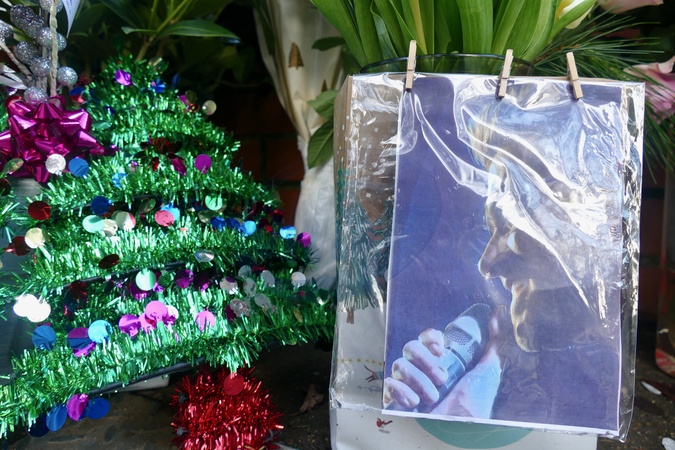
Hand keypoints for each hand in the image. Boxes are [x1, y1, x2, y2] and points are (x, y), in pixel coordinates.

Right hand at [384, 305, 508, 416]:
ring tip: (432, 397)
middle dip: (425, 362)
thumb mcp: (489, 369)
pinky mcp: (398, 398)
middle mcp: (422, 368)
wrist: (462, 428)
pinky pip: (388, 385)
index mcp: (440, 360)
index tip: (442, 350)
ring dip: (417, 380)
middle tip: (442, 379)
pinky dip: (401, 392)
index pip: (425, 337)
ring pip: (398, 364)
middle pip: (410, 347)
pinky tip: (414, 402)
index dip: (429, 338)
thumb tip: (497, 313)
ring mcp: (409, 383)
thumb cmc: (476, 402)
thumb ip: (494, 340)